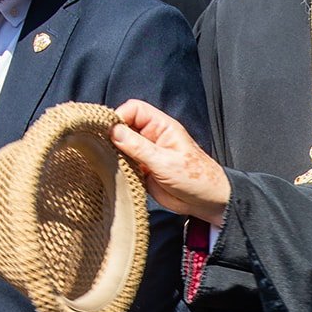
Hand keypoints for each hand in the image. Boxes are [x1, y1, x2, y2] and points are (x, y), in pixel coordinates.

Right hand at [109, 100, 230, 224]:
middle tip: (105, 150)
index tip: (108, 132)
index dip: (119, 117)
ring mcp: (145, 153)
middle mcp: (151, 137)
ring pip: (121, 146)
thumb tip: (113, 131)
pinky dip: (117, 167)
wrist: (206, 202)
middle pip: (124, 126)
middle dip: (112, 136)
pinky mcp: (142, 170)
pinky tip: (114, 174)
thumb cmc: (195, 178)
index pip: (134, 109)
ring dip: (113, 153)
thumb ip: (138, 147)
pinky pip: (123, 163)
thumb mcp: (164, 161)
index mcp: (161, 126)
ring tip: (110, 163)